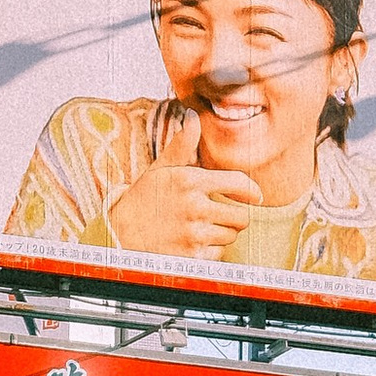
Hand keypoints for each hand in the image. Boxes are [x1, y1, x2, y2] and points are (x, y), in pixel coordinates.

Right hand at [105, 121, 264, 259]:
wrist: (120, 233)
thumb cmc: (144, 199)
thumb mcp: (162, 169)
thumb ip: (183, 146)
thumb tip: (194, 118)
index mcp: (190, 181)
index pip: (239, 184)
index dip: (251, 192)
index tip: (255, 196)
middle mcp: (195, 208)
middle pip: (241, 217)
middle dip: (234, 216)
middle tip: (219, 214)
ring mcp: (194, 234)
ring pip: (230, 236)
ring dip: (221, 233)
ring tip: (200, 227)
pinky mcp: (193, 257)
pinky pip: (219, 254)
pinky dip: (210, 250)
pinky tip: (193, 242)